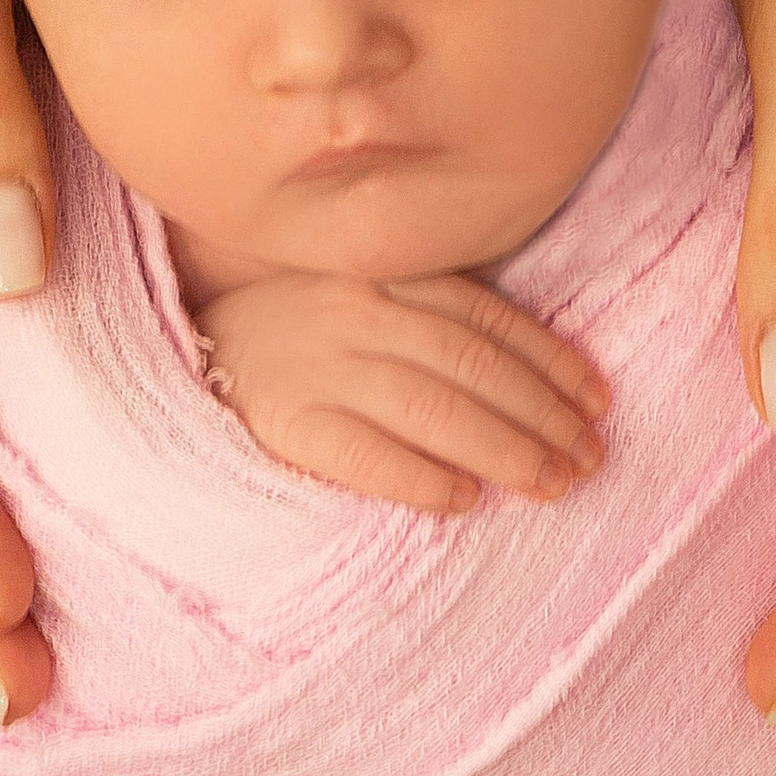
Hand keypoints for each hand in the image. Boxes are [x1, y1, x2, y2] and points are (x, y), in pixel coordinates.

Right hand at [192, 270, 612, 512]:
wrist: (178, 358)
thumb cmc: (286, 334)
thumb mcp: (354, 297)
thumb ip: (424, 313)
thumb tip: (531, 375)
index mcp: (380, 275)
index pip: (486, 318)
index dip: (551, 360)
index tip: (598, 401)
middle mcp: (355, 313)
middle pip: (472, 366)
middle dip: (543, 416)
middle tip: (590, 459)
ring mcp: (318, 367)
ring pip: (434, 409)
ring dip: (505, 451)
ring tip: (551, 485)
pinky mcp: (284, 424)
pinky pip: (367, 455)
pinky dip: (422, 477)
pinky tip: (464, 501)